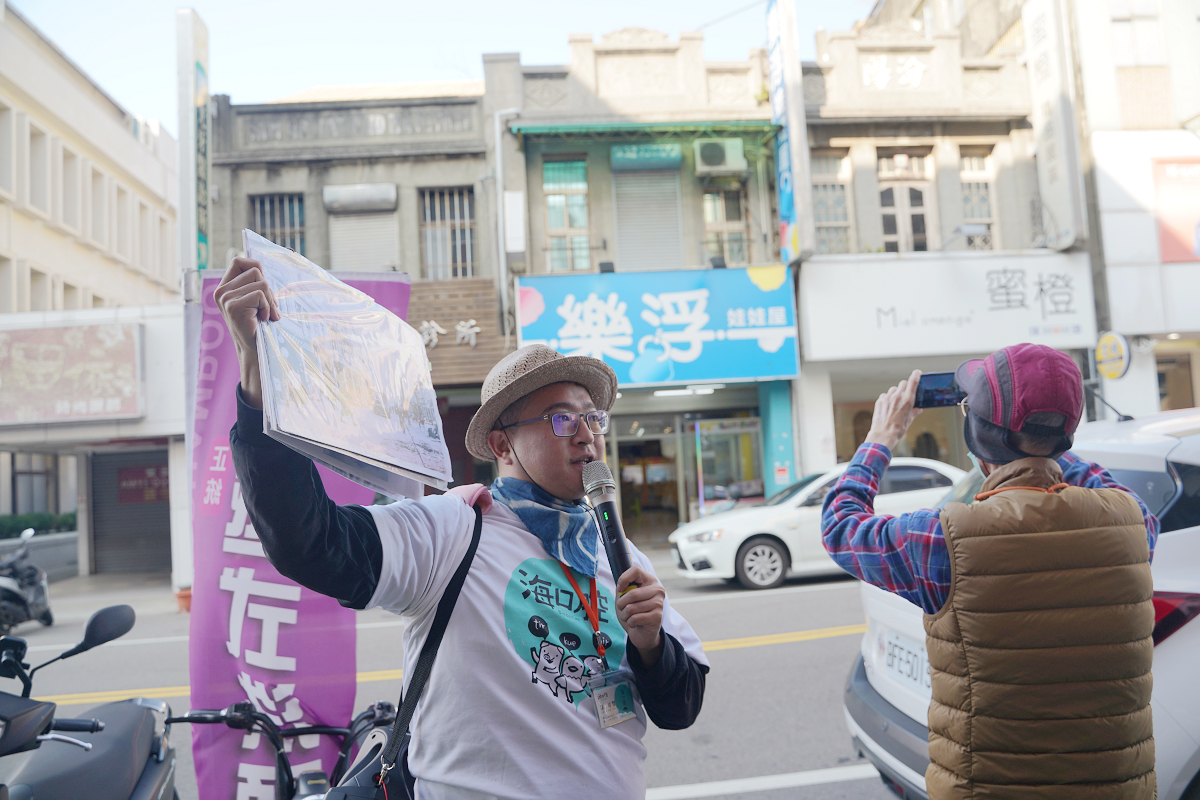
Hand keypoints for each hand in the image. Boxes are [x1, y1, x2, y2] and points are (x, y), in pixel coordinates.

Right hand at [213, 257, 279, 408]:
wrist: (257, 352)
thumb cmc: (262, 326)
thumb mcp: (259, 301)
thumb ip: (259, 282)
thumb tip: (289, 252)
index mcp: (225, 287)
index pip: (239, 261)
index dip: (257, 268)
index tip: (265, 288)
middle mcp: (221, 291)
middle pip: (255, 269)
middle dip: (268, 288)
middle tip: (267, 308)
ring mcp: (225, 298)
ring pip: (260, 281)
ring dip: (270, 299)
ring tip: (265, 315)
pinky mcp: (232, 306)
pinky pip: (261, 293)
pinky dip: (268, 306)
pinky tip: (263, 320)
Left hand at [615, 566, 663, 664]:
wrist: (642, 633)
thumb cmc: (633, 613)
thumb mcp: (625, 598)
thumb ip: (623, 589)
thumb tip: (621, 587)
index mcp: (650, 581)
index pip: (635, 570)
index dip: (623, 578)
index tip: (620, 589)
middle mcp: (658, 590)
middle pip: (632, 593)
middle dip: (621, 604)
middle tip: (622, 608)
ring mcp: (659, 603)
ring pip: (631, 608)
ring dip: (624, 615)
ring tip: (629, 617)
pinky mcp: (657, 617)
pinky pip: (635, 618)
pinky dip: (630, 622)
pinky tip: (635, 623)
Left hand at [864, 369, 922, 451]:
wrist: (883, 435)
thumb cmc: (897, 430)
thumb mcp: (909, 421)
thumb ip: (914, 412)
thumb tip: (918, 409)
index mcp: (908, 401)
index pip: (913, 382)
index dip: (916, 375)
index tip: (917, 373)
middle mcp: (897, 397)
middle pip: (903, 383)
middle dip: (905, 387)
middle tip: (905, 395)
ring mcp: (887, 398)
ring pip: (893, 389)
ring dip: (896, 393)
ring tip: (896, 403)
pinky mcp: (880, 401)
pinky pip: (885, 395)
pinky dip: (887, 399)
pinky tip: (888, 407)